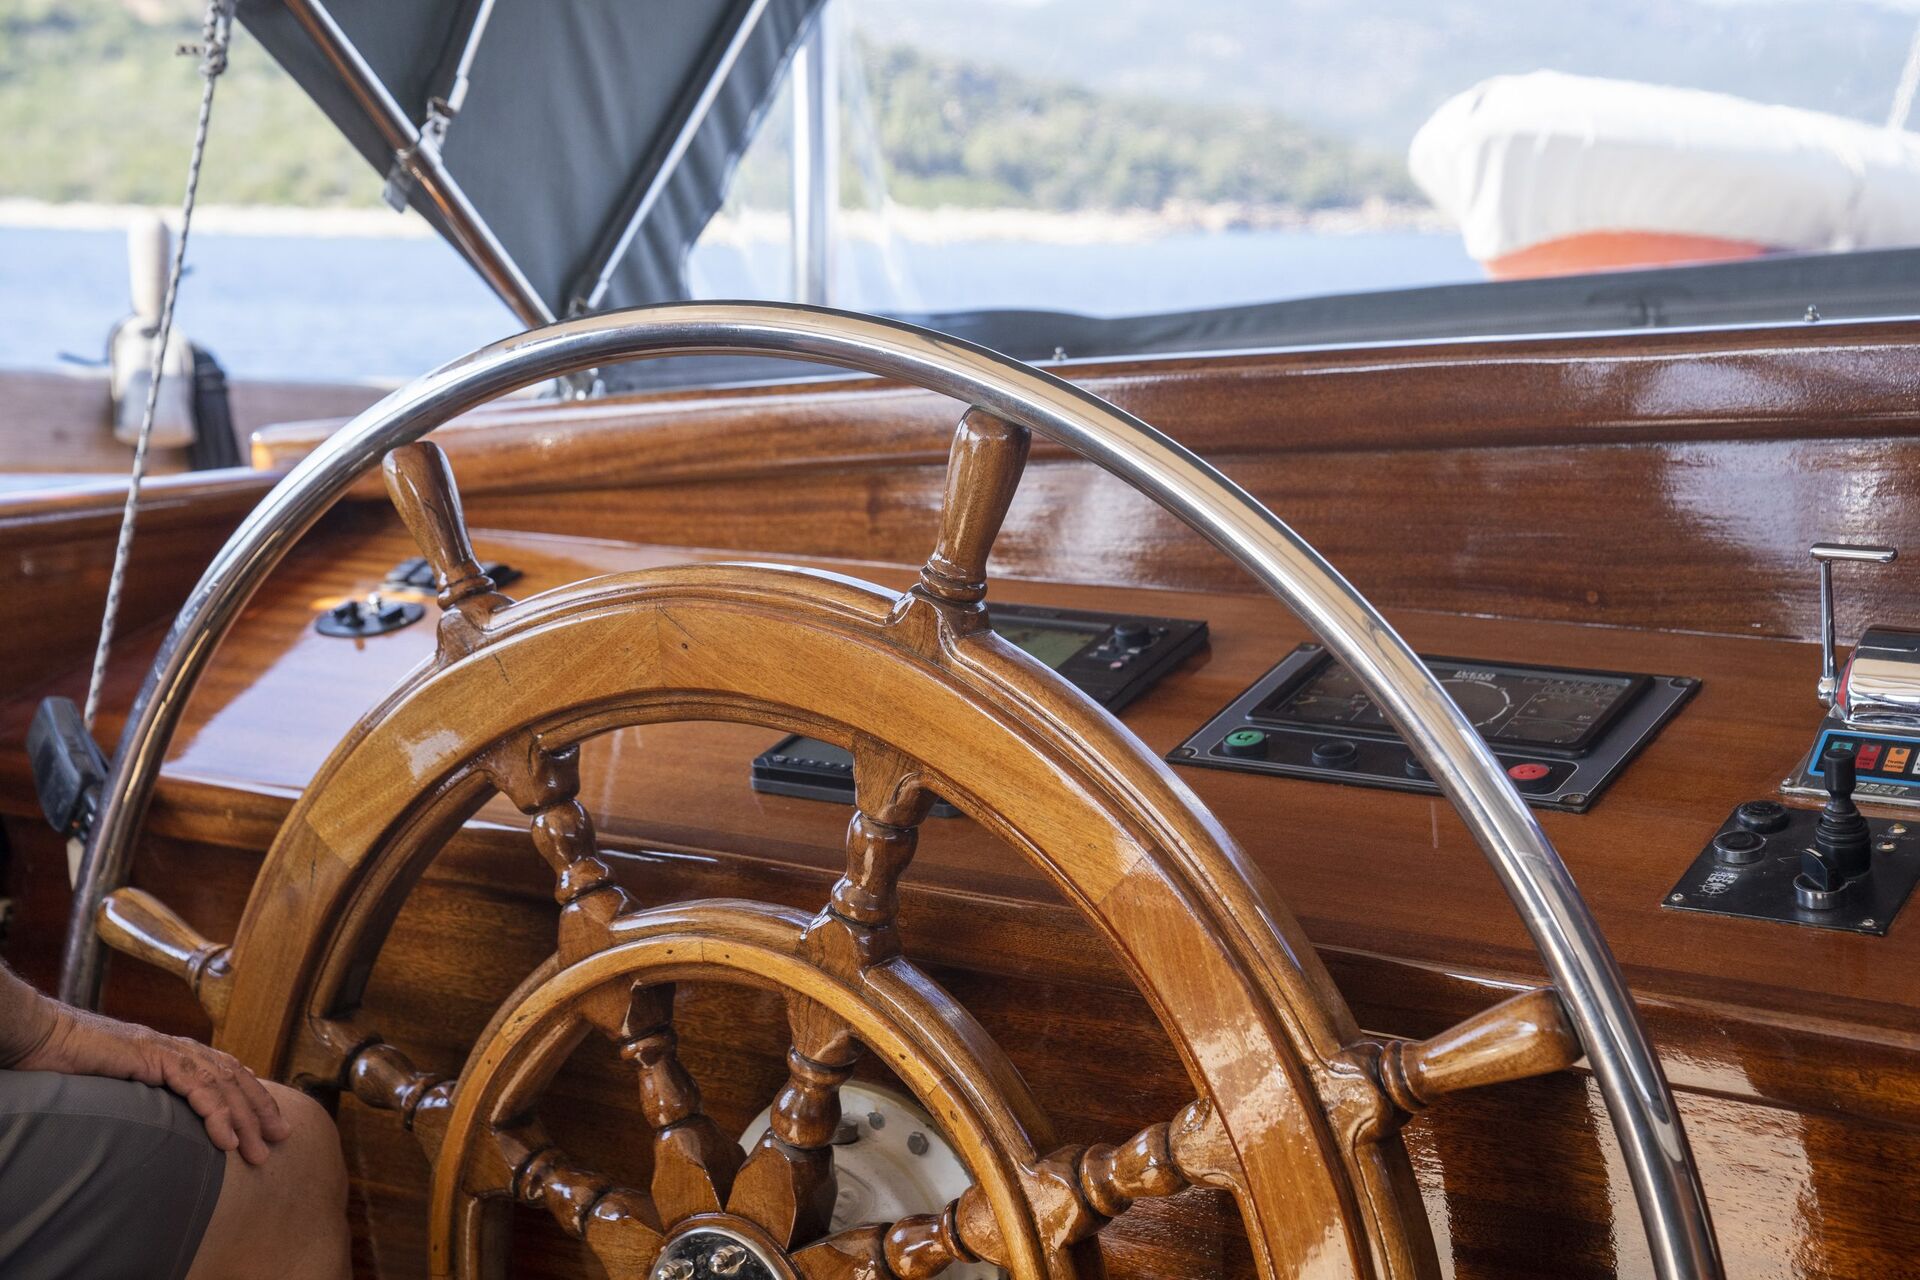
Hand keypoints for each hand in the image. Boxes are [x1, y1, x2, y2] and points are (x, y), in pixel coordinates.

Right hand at [13, 998, 290, 1163]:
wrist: (37, 1033)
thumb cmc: (64, 1060)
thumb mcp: (112, 1081)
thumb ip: (139, 1093)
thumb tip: (152, 1120)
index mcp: (167, 1050)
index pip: (222, 1069)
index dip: (248, 1093)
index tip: (266, 1119)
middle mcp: (173, 1046)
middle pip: (232, 1075)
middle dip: (259, 1108)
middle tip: (279, 1138)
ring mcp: (164, 1049)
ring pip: (221, 1083)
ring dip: (244, 1119)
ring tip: (258, 1150)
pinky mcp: (150, 1057)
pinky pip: (194, 1087)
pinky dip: (215, 1113)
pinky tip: (227, 1139)